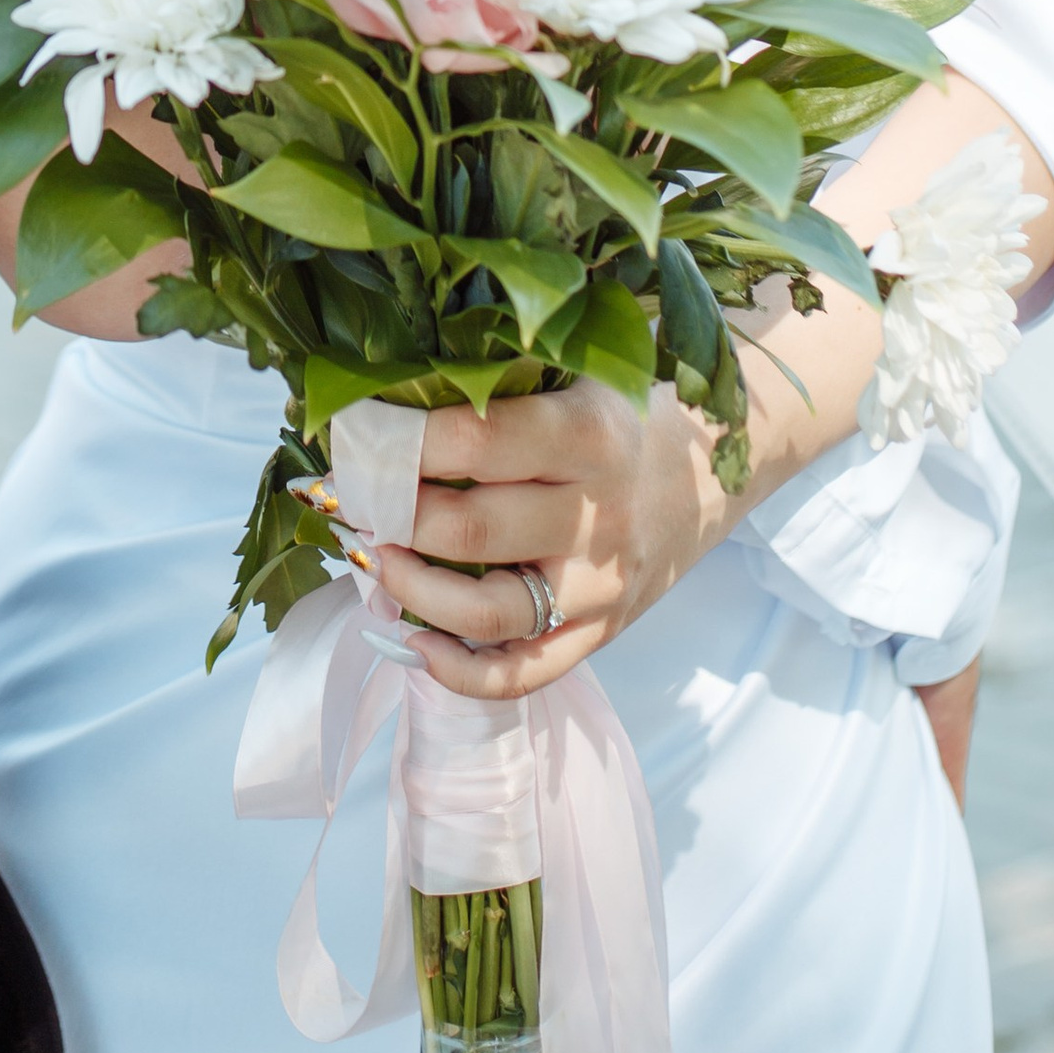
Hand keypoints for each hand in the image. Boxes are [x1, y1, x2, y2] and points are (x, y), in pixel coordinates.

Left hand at [373, 382, 738, 703]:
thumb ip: (494, 383)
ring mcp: (598, 585)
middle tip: (350, 498)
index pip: (473, 441)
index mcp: (588, 434)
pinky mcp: (598, 634)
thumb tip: (378, 393)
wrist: (703, 474)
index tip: (351, 436)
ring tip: (373, 558)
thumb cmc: (612, 416)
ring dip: (411, 590)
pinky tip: (412, 640)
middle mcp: (598, 515)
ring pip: (487, 612)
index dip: (398, 444)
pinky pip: (521, 674)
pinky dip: (456, 670)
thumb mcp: (570, 377)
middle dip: (391, 517)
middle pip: (470, 530)